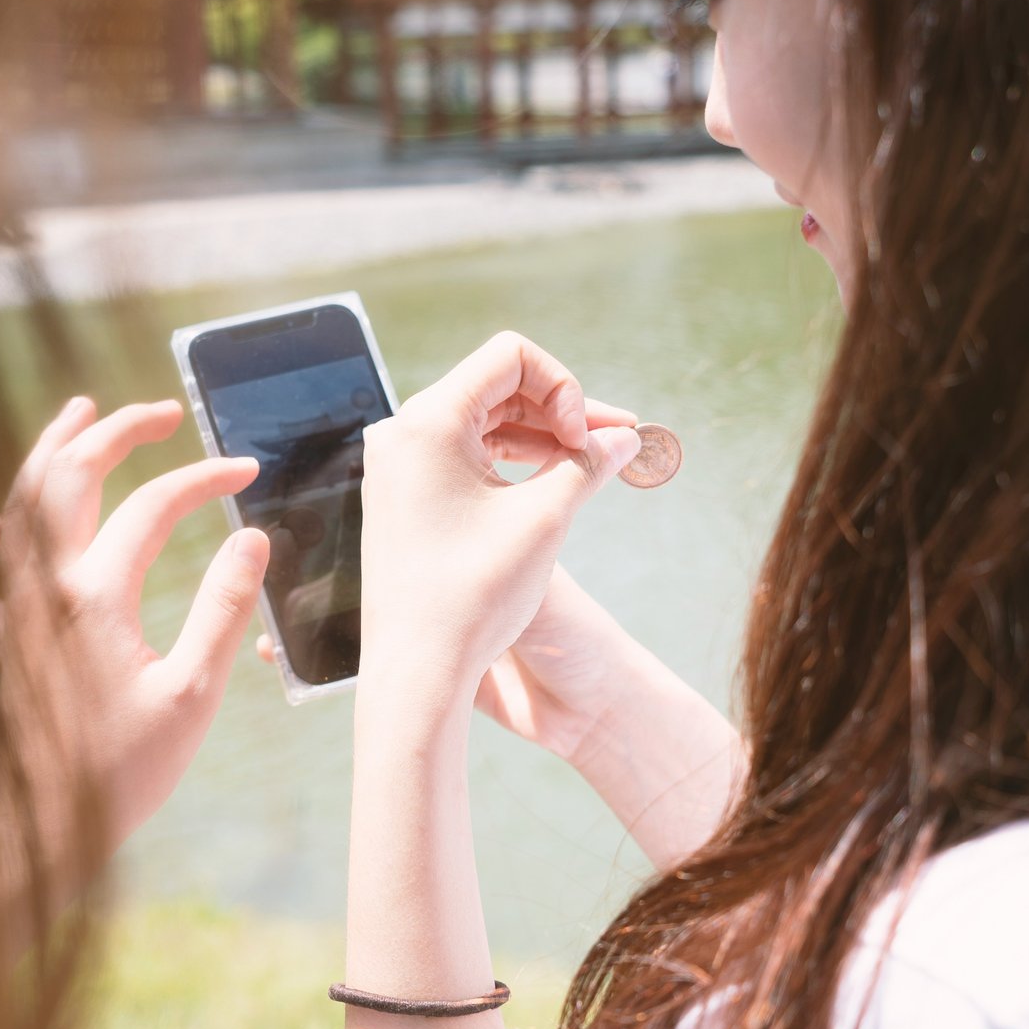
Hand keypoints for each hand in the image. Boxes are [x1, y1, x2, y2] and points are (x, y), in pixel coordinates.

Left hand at [0, 396, 267, 871]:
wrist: (34, 826)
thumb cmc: (121, 770)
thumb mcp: (193, 694)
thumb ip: (223, 610)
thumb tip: (252, 540)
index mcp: (97, 594)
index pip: (154, 505)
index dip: (204, 479)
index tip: (245, 473)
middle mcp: (44, 584)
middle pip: (72, 473)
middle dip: (118, 430)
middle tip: (160, 412)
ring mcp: (11, 604)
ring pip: (21, 498)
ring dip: (53, 447)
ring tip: (80, 414)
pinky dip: (3, 519)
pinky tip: (8, 513)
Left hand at [355, 332, 640, 728]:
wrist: (417, 670)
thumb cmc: (473, 594)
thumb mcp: (544, 519)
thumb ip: (588, 464)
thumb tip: (626, 436)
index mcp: (429, 422)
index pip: (511, 358)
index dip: (563, 386)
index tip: (585, 440)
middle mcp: (405, 433)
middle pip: (499, 388)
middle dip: (562, 410)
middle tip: (617, 440)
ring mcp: (401, 466)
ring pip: (485, 424)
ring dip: (542, 436)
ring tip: (597, 461)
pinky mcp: (407, 498)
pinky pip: (466, 457)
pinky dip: (513, 462)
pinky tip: (555, 482)